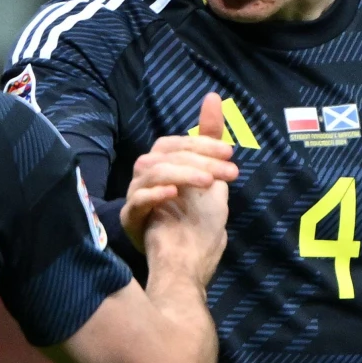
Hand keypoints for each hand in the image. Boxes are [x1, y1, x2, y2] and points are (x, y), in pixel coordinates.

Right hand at [121, 93, 237, 253]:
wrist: (193, 265)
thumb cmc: (199, 222)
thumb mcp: (211, 175)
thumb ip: (209, 139)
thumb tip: (213, 97)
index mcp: (162, 165)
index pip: (174, 144)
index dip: (201, 145)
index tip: (230, 155)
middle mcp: (145, 177)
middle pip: (163, 155)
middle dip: (199, 159)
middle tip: (229, 171)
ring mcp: (136, 197)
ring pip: (152, 172)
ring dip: (184, 174)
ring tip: (208, 183)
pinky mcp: (132, 220)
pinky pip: (137, 201)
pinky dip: (155, 194)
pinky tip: (174, 194)